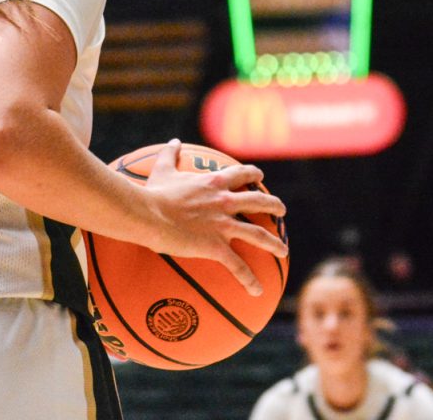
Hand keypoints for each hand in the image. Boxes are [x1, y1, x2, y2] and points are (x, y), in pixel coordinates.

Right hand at [142, 139, 287, 295]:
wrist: (149, 214)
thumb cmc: (153, 193)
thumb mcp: (163, 169)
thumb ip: (170, 154)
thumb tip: (173, 142)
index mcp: (214, 183)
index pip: (241, 174)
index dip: (253, 174)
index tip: (259, 176)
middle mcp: (225, 202)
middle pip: (259, 201)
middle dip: (274, 205)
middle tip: (282, 211)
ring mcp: (223, 224)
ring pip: (258, 234)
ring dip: (274, 243)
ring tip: (283, 250)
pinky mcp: (216, 246)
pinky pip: (238, 266)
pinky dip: (249, 279)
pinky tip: (257, 291)